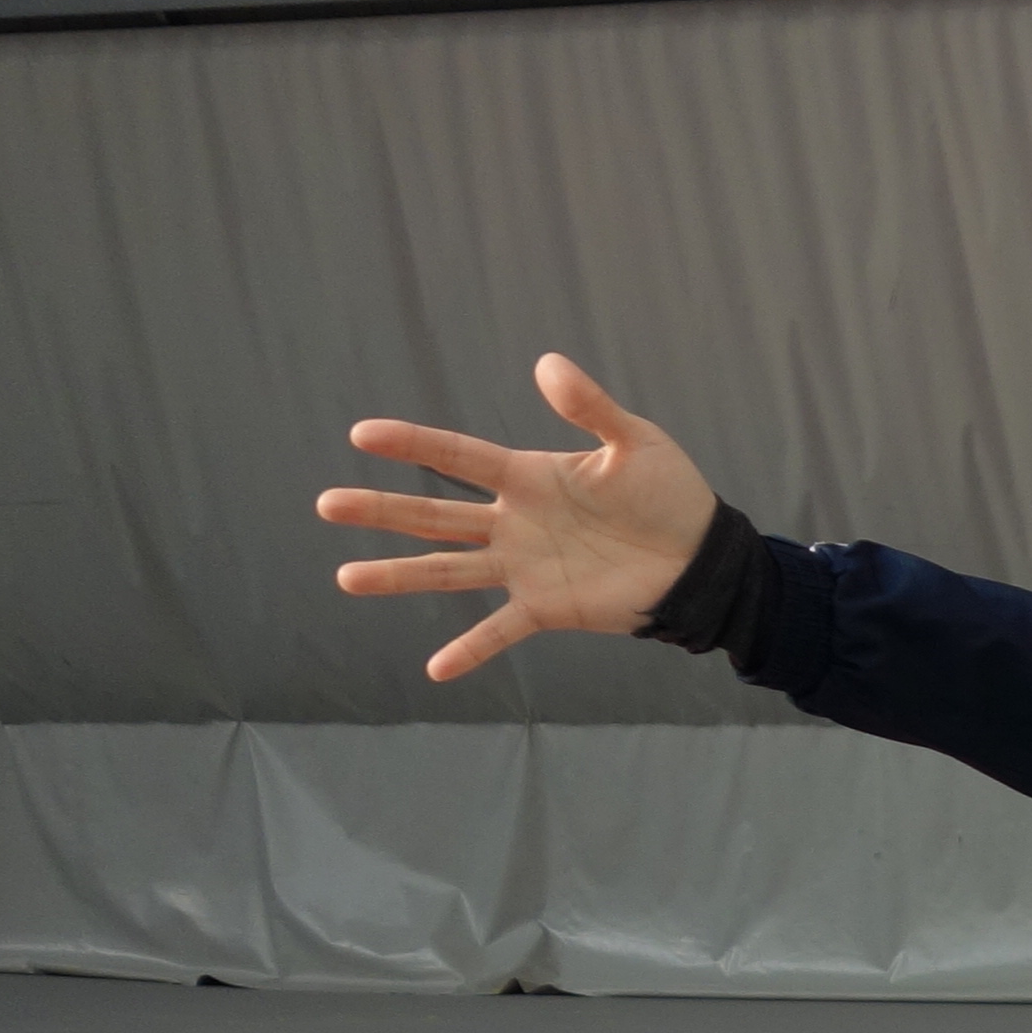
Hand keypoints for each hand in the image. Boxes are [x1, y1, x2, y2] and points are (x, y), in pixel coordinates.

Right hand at [320, 354, 719, 681]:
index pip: (457, 455)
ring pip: (448, 571)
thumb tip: (547, 363)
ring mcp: (525, 566)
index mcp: (529, 477)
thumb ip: (591, 407)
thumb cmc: (672, 494)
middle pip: (434, 515)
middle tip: (327, 504)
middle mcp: (514, 521)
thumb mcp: (634, 442)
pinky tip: (436, 670)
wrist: (705, 558)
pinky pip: (501, 631)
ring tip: (346, 578)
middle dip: (381, 509)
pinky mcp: (548, 607)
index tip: (362, 434)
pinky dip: (471, 650)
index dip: (413, 443)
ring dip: (398, 575)